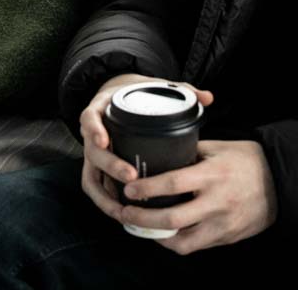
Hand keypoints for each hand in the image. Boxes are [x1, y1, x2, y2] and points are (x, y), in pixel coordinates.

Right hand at [79, 74, 213, 221]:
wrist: (118, 97)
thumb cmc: (135, 93)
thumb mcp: (152, 85)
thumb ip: (180, 89)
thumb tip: (208, 98)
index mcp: (101, 109)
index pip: (89, 117)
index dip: (94, 129)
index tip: (103, 140)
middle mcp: (92, 133)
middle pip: (92, 152)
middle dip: (110, 166)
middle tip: (131, 176)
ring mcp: (93, 152)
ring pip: (90, 176)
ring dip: (103, 195)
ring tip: (122, 209)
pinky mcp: (98, 168)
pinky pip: (96, 187)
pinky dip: (105, 201)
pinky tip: (120, 213)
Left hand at [120, 139, 277, 254]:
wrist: (282, 182)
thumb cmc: (247, 160)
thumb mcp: (218, 148)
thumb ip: (189, 152)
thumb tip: (159, 154)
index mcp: (212, 175)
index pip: (172, 183)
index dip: (147, 189)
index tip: (129, 190)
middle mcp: (216, 202)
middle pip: (171, 219)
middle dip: (141, 219)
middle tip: (123, 213)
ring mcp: (222, 224)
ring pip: (182, 242)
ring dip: (155, 237)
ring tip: (138, 227)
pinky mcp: (227, 237)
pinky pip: (196, 246)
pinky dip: (176, 242)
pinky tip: (163, 234)